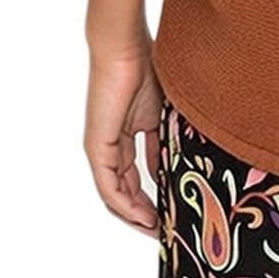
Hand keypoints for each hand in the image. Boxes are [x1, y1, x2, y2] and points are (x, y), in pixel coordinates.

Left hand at [84, 42, 163, 233]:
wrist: (124, 47)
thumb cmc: (147, 66)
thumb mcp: (164, 110)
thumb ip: (168, 138)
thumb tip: (180, 167)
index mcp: (126, 136)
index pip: (138, 176)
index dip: (155, 197)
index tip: (173, 212)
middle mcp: (110, 147)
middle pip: (125, 191)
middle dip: (145, 213)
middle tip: (166, 229)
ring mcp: (101, 149)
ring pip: (115, 195)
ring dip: (135, 216)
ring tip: (157, 230)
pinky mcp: (97, 148)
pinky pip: (109, 187)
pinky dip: (125, 205)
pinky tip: (144, 216)